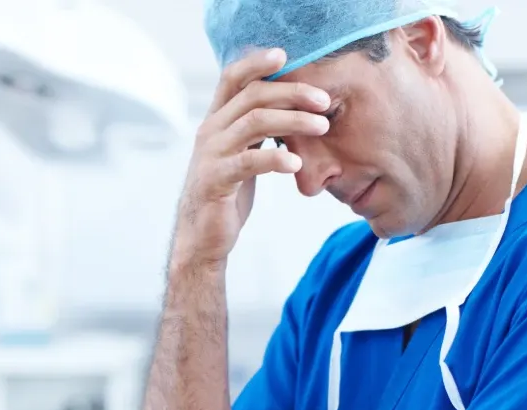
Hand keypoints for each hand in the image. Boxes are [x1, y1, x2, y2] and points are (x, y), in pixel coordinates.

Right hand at [170, 48, 331, 270]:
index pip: (233, 78)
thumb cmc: (225, 194)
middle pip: (252, 95)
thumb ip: (255, 130)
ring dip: (293, 120)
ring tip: (322, 126)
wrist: (202, 238)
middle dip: (292, 92)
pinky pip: (249, 161)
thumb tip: (286, 108)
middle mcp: (210, 131)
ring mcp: (211, 155)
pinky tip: (296, 164)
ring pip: (254, 121)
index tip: (286, 55)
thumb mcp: (240, 154)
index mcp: (216, 121)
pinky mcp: (216, 180)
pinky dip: (276, 158)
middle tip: (324, 100)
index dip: (257, 62)